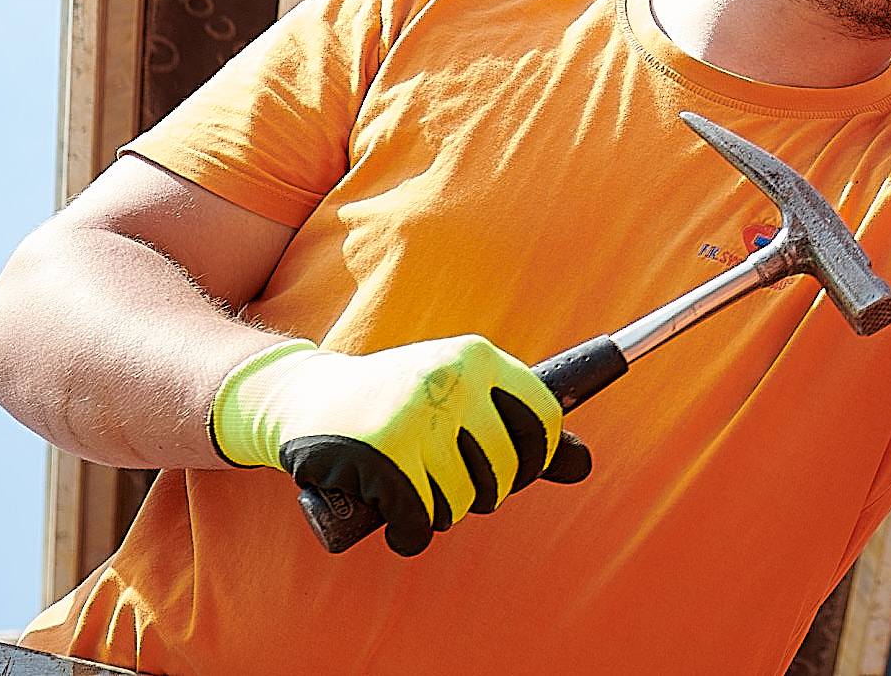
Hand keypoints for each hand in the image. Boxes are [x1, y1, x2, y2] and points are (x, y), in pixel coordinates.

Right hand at [212, 335, 583, 555]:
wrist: (305, 398)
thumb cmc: (397, 399)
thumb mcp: (460, 393)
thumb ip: (520, 425)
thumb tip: (584, 465)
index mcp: (478, 357)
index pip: (541, 417)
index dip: (537, 458)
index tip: (518, 473)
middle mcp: (452, 381)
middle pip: (504, 467)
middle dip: (486, 492)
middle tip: (457, 489)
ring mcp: (416, 416)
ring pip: (462, 498)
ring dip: (444, 512)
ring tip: (422, 495)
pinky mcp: (381, 455)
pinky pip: (419, 518)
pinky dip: (412, 533)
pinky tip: (402, 524)